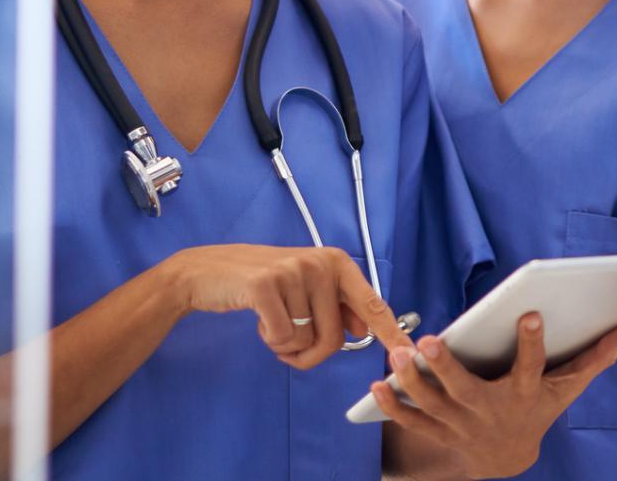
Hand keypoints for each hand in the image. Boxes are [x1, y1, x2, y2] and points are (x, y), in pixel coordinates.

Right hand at [163, 244, 412, 368]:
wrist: (208, 272)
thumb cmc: (262, 284)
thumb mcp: (305, 287)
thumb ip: (336, 304)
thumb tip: (364, 327)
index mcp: (337, 262)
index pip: (371, 303)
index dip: (391, 332)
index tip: (409, 353)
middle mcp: (320, 263)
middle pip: (334, 338)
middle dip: (311, 353)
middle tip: (289, 343)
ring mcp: (293, 271)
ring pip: (307, 340)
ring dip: (287, 345)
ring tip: (271, 321)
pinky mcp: (265, 285)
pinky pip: (282, 338)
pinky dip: (271, 340)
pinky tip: (259, 318)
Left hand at [371, 312, 616, 477]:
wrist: (508, 457)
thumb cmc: (539, 409)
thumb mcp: (568, 387)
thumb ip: (594, 357)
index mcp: (524, 394)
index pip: (531, 368)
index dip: (533, 343)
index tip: (531, 315)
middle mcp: (490, 410)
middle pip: (466, 390)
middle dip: (446, 368)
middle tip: (429, 341)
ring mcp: (461, 424)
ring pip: (432, 404)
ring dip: (412, 382)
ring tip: (396, 355)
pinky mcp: (439, 431)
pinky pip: (412, 421)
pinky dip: (393, 406)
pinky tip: (376, 385)